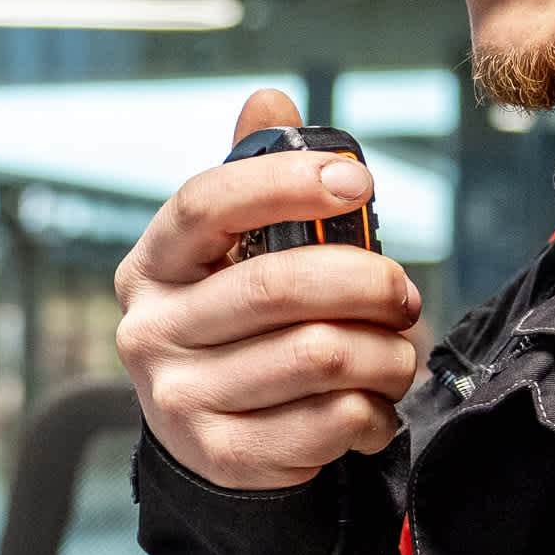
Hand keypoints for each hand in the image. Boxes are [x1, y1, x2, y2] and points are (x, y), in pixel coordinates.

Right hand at [111, 85, 423, 491]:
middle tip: (403, 293)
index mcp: (153, 266)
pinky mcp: (224, 456)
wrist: (209, 444)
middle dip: (368, 282)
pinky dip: (375, 409)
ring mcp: (181, 399)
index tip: (358, 181)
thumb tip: (269, 98)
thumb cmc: (237, 330)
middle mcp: (151, 331)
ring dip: (386, 352)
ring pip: (321, 355)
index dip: (286, 183)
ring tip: (396, 352)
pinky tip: (371, 403)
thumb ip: (255, 182)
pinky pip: (332, 420)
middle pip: (279, 285)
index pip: (207, 205)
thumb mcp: (233, 256)